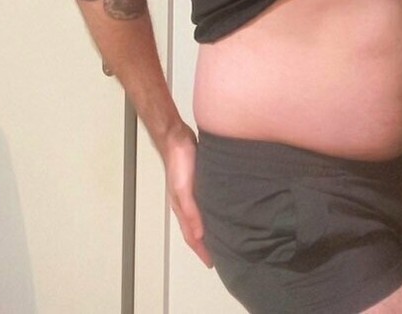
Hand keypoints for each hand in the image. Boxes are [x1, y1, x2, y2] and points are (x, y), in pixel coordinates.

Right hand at [162, 123, 213, 267]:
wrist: (177, 139)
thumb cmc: (179, 164)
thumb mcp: (184, 190)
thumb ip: (190, 212)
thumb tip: (200, 235)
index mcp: (182, 209)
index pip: (192, 236)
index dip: (200, 251)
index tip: (211, 263)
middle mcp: (187, 204)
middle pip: (196, 229)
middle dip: (205, 244)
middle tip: (220, 254)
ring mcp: (193, 193)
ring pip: (202, 217)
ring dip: (210, 228)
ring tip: (223, 236)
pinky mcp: (201, 183)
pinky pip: (207, 203)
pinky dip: (213, 212)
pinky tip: (222, 211)